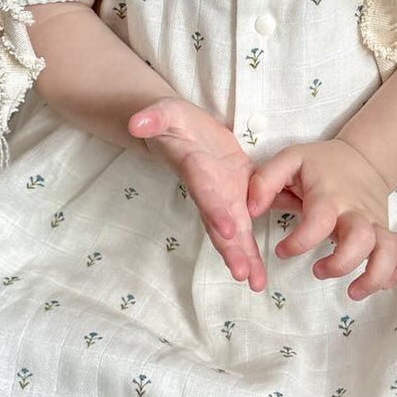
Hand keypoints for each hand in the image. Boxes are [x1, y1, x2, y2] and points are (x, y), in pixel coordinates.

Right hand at [128, 97, 266, 291]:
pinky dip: (254, 245)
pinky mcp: (238, 193)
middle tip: (243, 275)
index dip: (214, 209)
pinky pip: (249, 221)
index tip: (227, 230)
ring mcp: (222, 195)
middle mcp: (209, 190)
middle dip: (231, 249)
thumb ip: (153, 117)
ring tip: (256, 283)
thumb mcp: (163, 112)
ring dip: (245, 256)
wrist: (180, 129)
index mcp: (196, 169)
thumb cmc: (171, 121)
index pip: (205, 191)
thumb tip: (135, 122)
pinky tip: (261, 273)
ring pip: (234, 231)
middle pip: (220, 223)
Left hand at [246, 139, 396, 299]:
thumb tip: (250, 209)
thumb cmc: (321, 164)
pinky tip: (378, 285)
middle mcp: (356, 212)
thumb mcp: (290, 160)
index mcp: (330, 197)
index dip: (299, 243)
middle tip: (317, 270)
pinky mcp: (386, 232)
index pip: (319, 222)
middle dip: (340, 263)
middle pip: (361, 239)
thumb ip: (265, 180)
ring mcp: (376, 223)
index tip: (282, 251)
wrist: (364, 158)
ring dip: (374, 276)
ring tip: (353, 292)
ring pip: (388, 250)